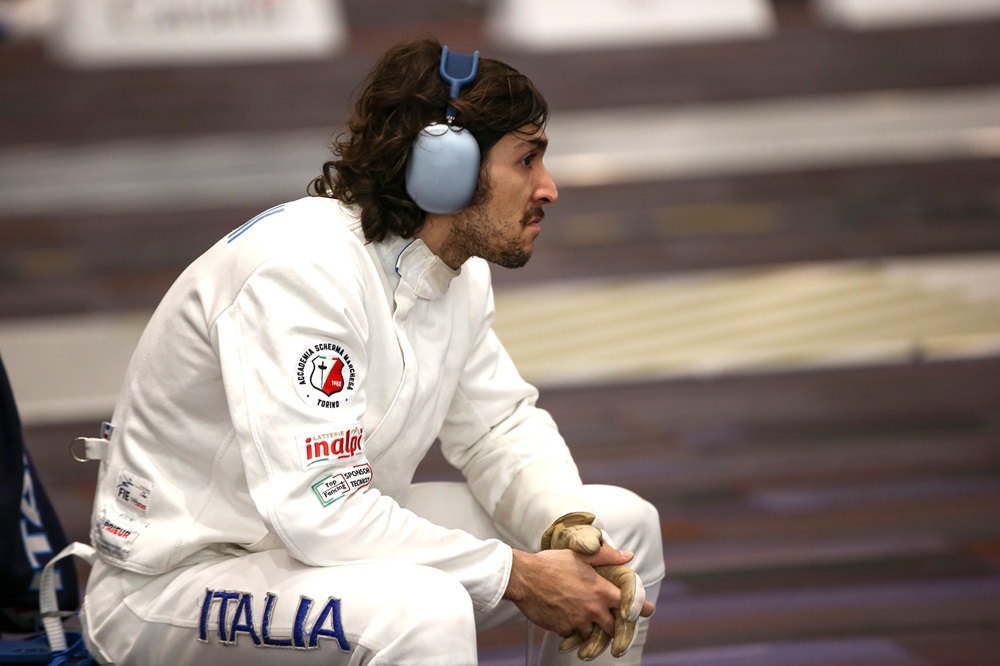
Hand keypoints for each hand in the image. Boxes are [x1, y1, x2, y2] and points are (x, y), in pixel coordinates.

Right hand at [540, 512, 652, 658]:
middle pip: (613, 627)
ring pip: (593, 634)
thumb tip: (628, 555)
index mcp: (601, 590)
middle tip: (613, 622)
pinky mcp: (563, 629)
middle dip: (614, 626)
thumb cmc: (552, 563)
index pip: (630, 604)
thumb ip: (607, 556)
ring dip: (592, 629)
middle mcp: (593, 609)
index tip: (648, 611)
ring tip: (587, 621)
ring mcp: (578, 621)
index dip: (641, 608)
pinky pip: (574, 635)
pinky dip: (573, 630)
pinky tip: (568, 619)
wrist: (525, 578)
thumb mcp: (581, 555)